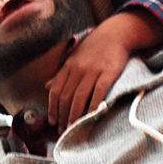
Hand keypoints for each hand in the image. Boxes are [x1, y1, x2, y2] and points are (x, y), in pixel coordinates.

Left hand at [46, 11, 162, 130]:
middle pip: (66, 96)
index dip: (52, 108)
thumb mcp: (74, 57)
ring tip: (73, 128)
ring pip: (80, 97)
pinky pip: (99, 91)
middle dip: (63, 116)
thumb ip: (61, 73)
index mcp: (68, 65)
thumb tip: (47, 86)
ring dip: (75, 115)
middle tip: (63, 130)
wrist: (115, 33)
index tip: (52, 121)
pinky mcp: (108, 72)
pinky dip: (94, 105)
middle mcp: (78, 68)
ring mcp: (93, 70)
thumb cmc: (94, 47)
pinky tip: (92, 116)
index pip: (56, 90)